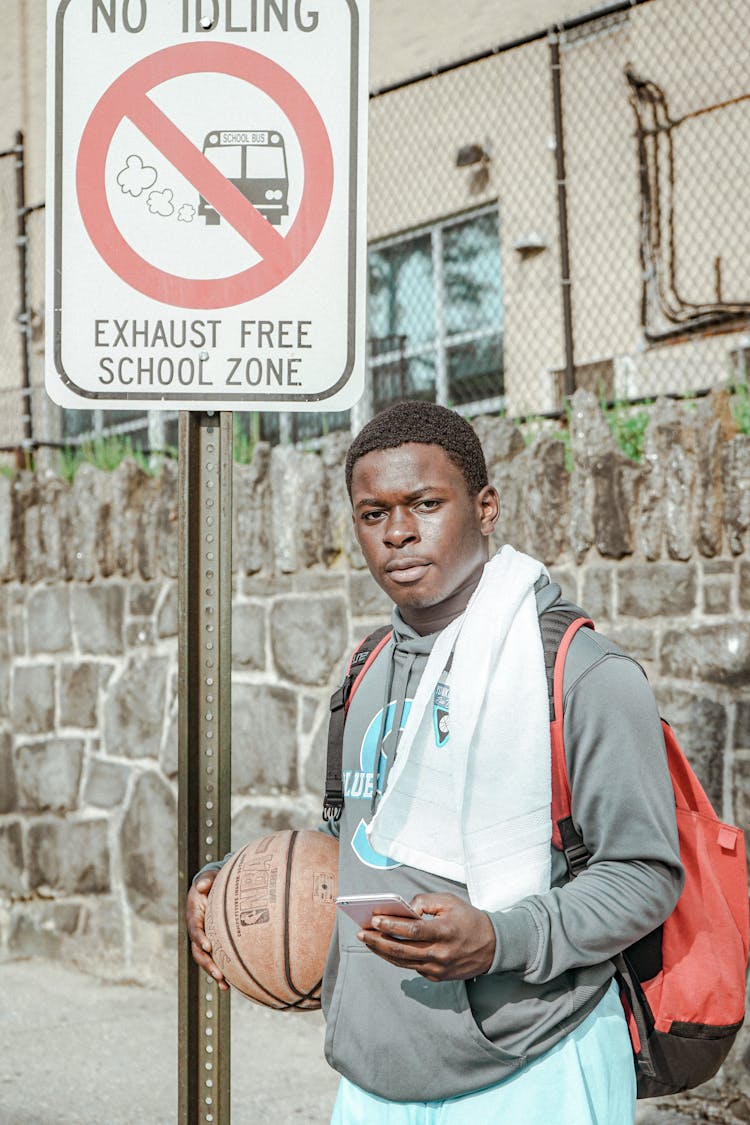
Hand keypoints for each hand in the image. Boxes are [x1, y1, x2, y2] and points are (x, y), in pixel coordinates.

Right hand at [185, 872, 229, 990]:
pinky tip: (229, 985)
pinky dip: (221, 972)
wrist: (213, 887)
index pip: (194, 928)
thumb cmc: (212, 881)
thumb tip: (202, 885)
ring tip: (225, 984)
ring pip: (205, 959)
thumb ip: (206, 879)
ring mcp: (204, 939)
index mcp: (194, 915)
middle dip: (207, 963)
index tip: (208, 945)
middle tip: (219, 973)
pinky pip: (215, 959)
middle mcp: (197, 930)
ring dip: (214, 972)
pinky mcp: (213, 944)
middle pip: (198, 950)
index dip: (200, 938)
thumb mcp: (209, 876)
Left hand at [356, 892, 495, 981]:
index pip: (412, 930)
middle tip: (361, 933)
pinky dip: (396, 957)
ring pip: (402, 962)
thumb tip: (403, 909)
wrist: (493, 947)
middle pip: (401, 949)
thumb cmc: (469, 919)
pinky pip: (411, 967)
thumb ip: (425, 902)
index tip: (374, 919)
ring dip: (382, 951)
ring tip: (367, 941)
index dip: (391, 925)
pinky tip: (384, 948)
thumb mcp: (450, 901)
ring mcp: (438, 969)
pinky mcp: (437, 977)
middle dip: (378, 941)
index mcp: (445, 932)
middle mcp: (440, 954)